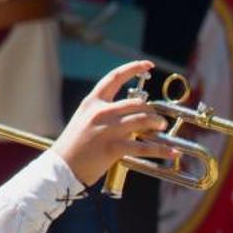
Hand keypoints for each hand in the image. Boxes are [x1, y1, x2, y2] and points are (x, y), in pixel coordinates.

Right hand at [51, 60, 169, 186]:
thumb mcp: (84, 121)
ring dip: (157, 124)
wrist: (60, 168)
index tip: (148, 64)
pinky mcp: (113, 148)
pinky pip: (144, 147)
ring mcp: (108, 129)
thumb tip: (130, 114)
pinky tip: (173, 152)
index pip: (114, 77)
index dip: (133, 67)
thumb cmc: (73, 147)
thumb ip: (104, 113)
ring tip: (162, 128)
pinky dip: (162, 150)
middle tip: (157, 120)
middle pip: (137, 103)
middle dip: (151, 110)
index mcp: (92, 102)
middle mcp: (101, 112)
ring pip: (144, 120)